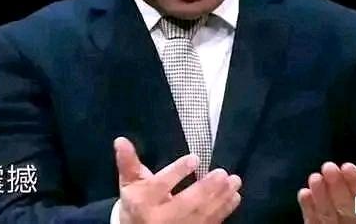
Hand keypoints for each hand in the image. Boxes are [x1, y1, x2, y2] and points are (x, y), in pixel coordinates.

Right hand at [114, 136, 242, 223]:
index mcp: (143, 202)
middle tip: (222, 173)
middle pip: (186, 204)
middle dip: (206, 189)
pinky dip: (224, 211)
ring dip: (221, 198)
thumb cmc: (136, 202)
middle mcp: (162, 219)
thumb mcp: (129, 183)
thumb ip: (128, 162)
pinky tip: (234, 197)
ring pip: (202, 215)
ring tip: (234, 181)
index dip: (177, 172)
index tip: (195, 158)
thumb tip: (121, 140)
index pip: (161, 186)